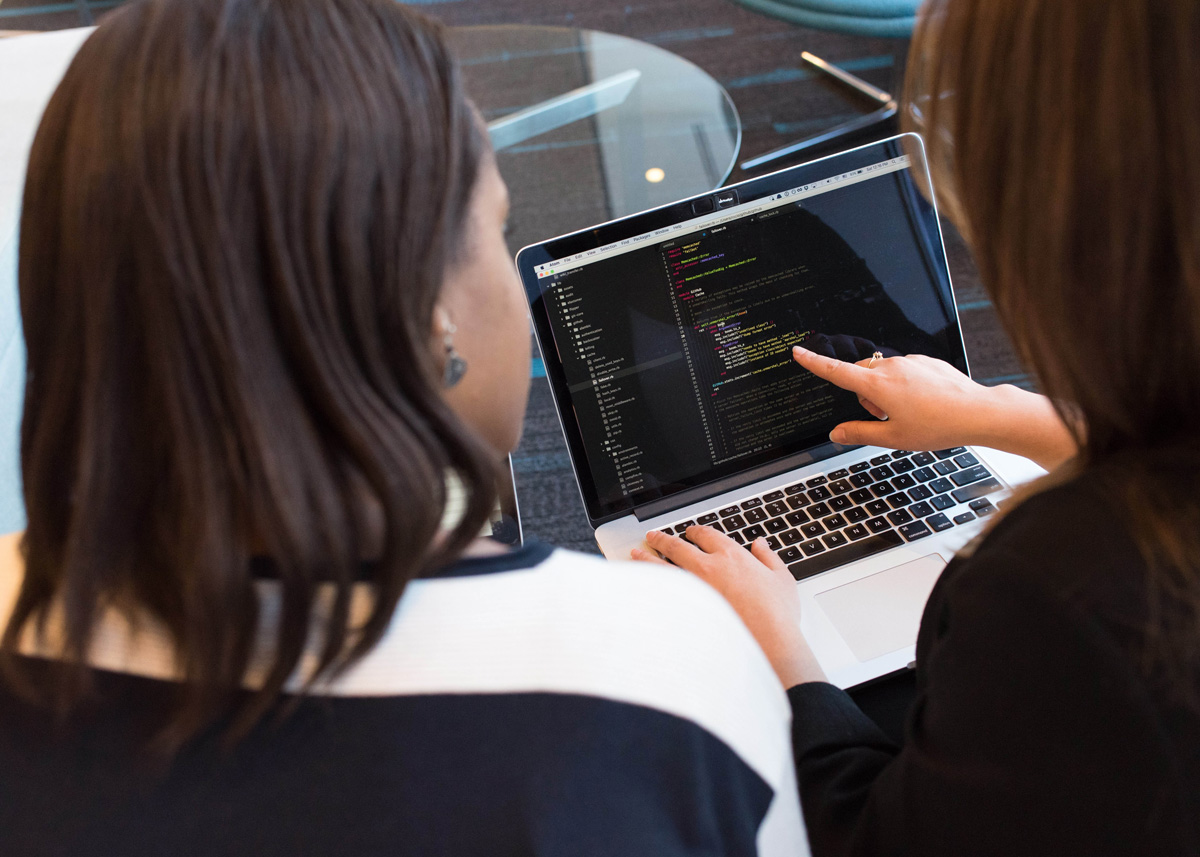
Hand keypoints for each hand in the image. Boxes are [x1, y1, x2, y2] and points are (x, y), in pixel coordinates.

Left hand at [633, 526, 826, 687]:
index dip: (696, 531)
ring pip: (662, 567)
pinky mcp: (685, 610)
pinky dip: (649, 586)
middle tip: (653, 536)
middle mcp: (708, 567)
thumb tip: (760, 545)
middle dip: (663, 539)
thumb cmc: (776, 614)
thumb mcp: (782, 579)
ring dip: (647, 558)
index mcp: (731, 556)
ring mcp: (693, 589)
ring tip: (636, 554)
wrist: (767, 643)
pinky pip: (661, 593)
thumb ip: (769, 558)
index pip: (707, 535)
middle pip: (677, 546)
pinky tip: (641, 585)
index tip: (690, 532)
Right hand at [792, 346, 1076, 469]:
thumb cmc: (937, 426)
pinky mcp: (926, 361)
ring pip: (883, 373)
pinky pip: (904, 370)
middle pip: (861, 375)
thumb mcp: (893, 438)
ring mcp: (910, 361)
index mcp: (877, 385)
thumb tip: (836, 434)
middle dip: (864, 395)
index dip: (814, 363)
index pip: (836, 372)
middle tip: (885, 418)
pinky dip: (905, 385)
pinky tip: (924, 403)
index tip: (798, 353)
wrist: (978, 412)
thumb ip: (859, 433)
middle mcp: (891, 367)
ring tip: (910, 413)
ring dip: (885, 391)